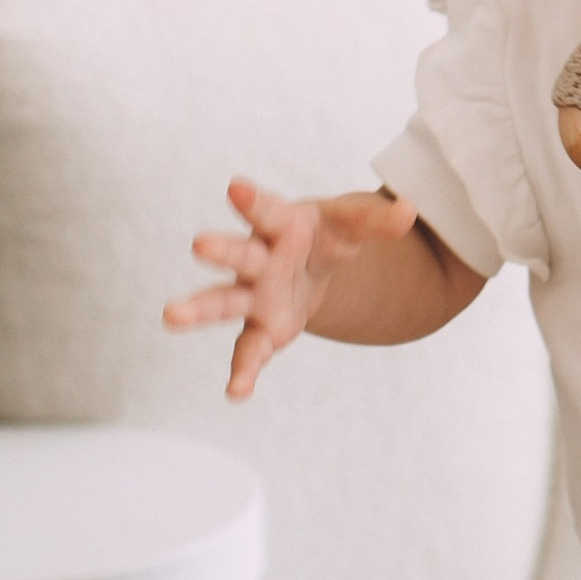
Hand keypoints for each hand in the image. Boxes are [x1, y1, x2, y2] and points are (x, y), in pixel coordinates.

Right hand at [163, 177, 417, 397]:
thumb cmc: (324, 235)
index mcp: (281, 225)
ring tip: (170, 317)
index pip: (268, 210)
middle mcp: (259, 259)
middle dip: (223, 250)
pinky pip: (248, 350)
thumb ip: (375, 222)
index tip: (236, 186)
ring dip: (199, 309)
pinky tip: (237, 393)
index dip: (255, 201)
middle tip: (200, 245)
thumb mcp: (350, 226)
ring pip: (224, 302)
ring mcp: (255, 296)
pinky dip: (243, 371)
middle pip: (241, 254)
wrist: (309, 263)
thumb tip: (409, 213)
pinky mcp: (261, 330)